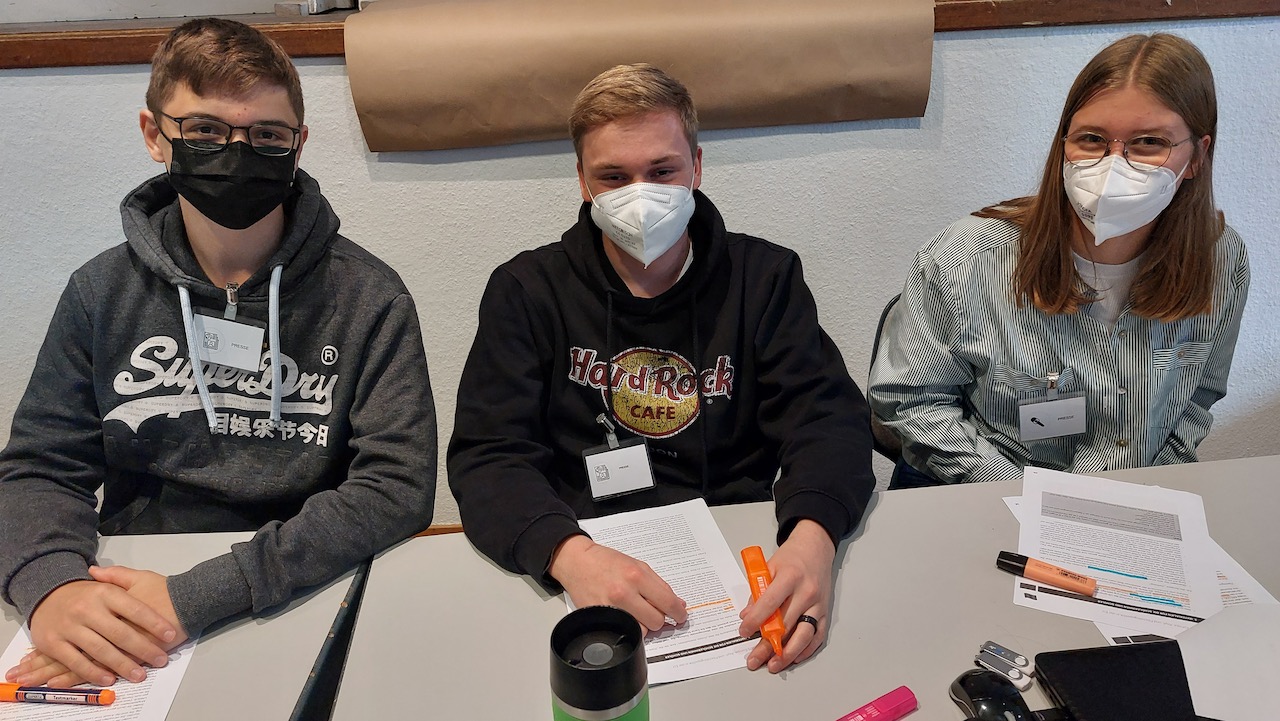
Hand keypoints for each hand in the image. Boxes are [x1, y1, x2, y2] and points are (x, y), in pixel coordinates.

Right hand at [9, 570, 180, 686]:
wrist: (45, 594)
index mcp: (104, 592)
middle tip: (160, 659)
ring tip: (139, 674)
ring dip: (122, 664)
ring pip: (100, 649)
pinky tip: (109, 679)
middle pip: (120, 632)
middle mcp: (87, 609)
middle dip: (143, 648)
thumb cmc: (84, 593)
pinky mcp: (52, 643)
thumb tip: (156, 586)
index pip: (135, 609)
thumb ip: (128, 581)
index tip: (170, 634)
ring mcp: (69, 627)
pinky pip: (76, 661)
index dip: (154, 622)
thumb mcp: (107, 582)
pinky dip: (93, 672)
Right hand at [549, 535, 686, 631]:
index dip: (679, 612)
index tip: (681, 615)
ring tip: (636, 613)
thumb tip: (678, 604)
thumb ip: (659, 585)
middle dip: (659, 618)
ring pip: (642, 631)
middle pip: (657, 621)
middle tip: (654, 612)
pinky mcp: (600, 616)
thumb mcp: (638, 565)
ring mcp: (611, 607)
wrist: (577, 562)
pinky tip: (626, 617)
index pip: (668, 602)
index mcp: (637, 576)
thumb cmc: (606, 562)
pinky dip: (628, 627)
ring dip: (643, 625)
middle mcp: (625, 592)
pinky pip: (623, 631)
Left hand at [737, 519, 834, 673]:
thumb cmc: (791, 557)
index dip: (755, 621)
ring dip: (788, 653)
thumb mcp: (769, 566)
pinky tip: (793, 658)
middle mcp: (806, 592)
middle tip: (754, 660)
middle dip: (768, 646)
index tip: (743, 632)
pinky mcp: (825, 612)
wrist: (816, 548)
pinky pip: (817, 635)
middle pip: (786, 624)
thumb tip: (747, 616)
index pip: (770, 603)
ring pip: (804, 634)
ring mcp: (818, 604)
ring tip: (774, 665)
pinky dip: (806, 649)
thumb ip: (758, 591)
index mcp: (790, 577)